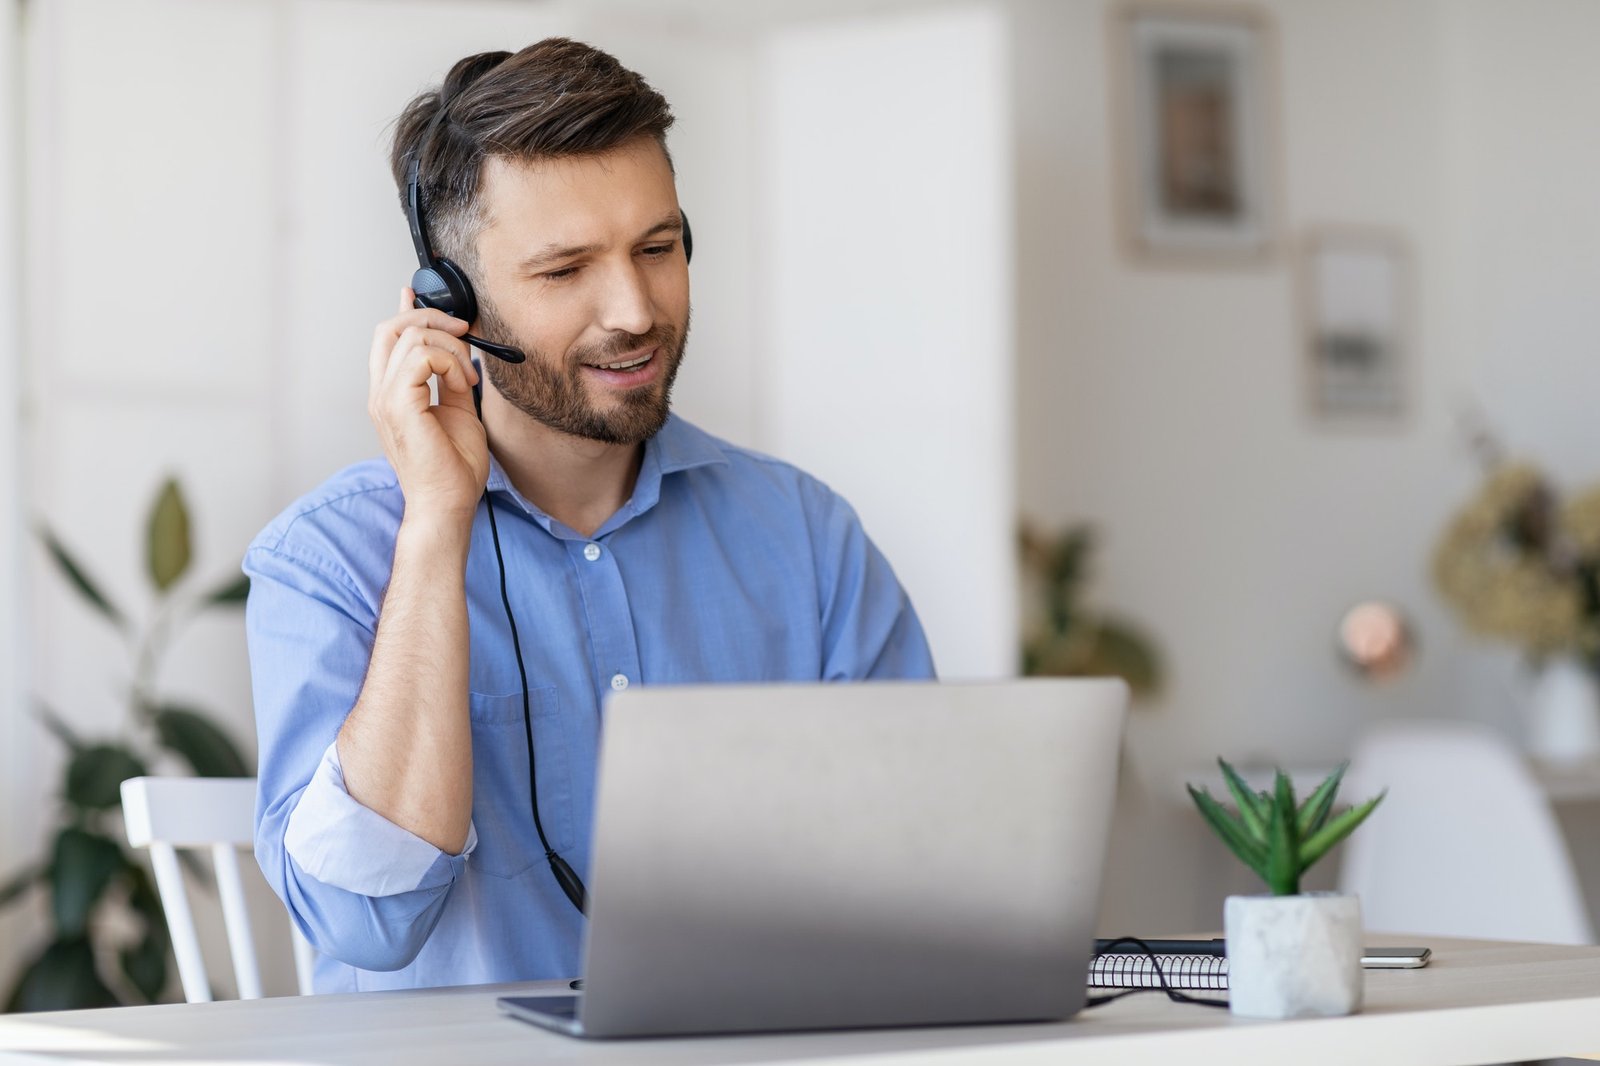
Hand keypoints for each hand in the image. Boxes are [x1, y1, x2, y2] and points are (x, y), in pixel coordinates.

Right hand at [368, 288, 487, 525]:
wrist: (448, 503)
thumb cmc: (453, 468)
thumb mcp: (457, 411)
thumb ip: (452, 379)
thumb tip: (459, 352)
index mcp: (391, 395)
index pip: (386, 339)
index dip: (403, 311)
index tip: (417, 294)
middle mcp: (381, 394)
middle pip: (391, 327)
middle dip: (432, 319)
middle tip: (464, 332)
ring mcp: (384, 399)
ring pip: (409, 336)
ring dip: (450, 347)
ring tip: (467, 376)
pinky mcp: (398, 405)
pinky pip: (421, 357)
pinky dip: (450, 363)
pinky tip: (463, 384)